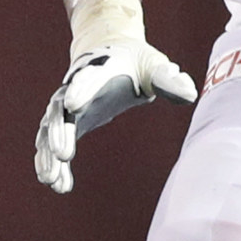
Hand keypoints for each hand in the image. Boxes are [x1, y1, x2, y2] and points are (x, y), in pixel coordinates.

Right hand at [32, 0, 195, 194]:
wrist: (111, 54)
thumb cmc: (137, 62)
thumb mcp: (155, 66)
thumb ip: (168, 79)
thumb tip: (191, 93)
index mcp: (98, 69)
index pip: (86, 78)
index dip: (80, 89)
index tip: (73, 104)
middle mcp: (74, 88)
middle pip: (60, 109)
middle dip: (59, 131)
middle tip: (63, 155)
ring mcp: (66, 107)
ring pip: (50, 131)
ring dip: (49, 155)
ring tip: (52, 180)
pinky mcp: (67, 123)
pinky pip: (53, 144)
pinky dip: (53, 163)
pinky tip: (59, 186)